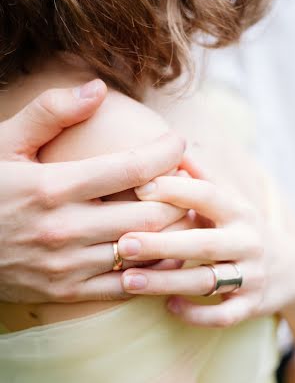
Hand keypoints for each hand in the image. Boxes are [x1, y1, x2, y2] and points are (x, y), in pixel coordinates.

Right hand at [0, 81, 184, 302]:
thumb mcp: (4, 143)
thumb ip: (50, 113)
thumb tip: (98, 89)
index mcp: (52, 188)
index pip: (130, 168)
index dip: (165, 153)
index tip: (179, 144)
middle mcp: (65, 230)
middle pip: (148, 216)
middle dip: (179, 198)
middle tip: (189, 183)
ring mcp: (68, 266)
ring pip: (142, 253)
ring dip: (172, 235)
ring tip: (185, 216)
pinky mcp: (67, 293)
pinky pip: (125, 287)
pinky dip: (151, 272)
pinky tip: (162, 254)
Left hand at [118, 173, 294, 326]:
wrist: (292, 271)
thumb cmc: (244, 231)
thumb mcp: (231, 202)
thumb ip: (202, 178)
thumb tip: (172, 144)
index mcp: (241, 212)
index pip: (209, 196)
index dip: (175, 191)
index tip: (137, 188)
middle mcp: (249, 243)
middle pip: (203, 243)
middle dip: (162, 243)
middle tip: (122, 243)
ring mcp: (253, 277)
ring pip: (208, 282)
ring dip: (167, 282)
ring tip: (128, 281)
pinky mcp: (252, 307)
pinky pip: (223, 316)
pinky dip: (196, 314)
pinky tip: (168, 307)